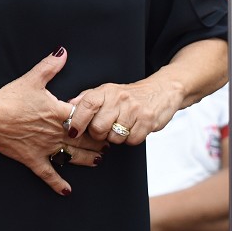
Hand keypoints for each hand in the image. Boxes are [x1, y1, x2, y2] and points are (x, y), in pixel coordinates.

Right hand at [0, 48, 98, 195]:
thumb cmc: (9, 98)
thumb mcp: (31, 79)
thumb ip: (50, 66)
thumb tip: (63, 52)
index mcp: (58, 112)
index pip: (85, 118)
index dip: (98, 121)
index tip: (110, 123)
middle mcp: (55, 132)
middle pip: (83, 139)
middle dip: (99, 143)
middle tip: (112, 144)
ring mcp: (45, 147)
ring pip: (71, 156)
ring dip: (87, 159)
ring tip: (99, 161)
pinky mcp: (32, 159)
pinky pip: (47, 173)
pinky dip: (58, 183)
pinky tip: (67, 191)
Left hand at [68, 78, 183, 146]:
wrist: (162, 90)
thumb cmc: (131, 95)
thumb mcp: (107, 91)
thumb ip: (87, 99)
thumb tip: (68, 107)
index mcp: (106, 91)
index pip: (86, 105)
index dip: (77, 121)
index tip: (73, 131)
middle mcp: (120, 98)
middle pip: (98, 128)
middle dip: (99, 134)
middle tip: (106, 129)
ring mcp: (135, 110)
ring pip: (115, 138)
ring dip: (117, 137)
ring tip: (122, 126)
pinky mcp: (148, 121)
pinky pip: (132, 140)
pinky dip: (132, 138)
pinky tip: (134, 128)